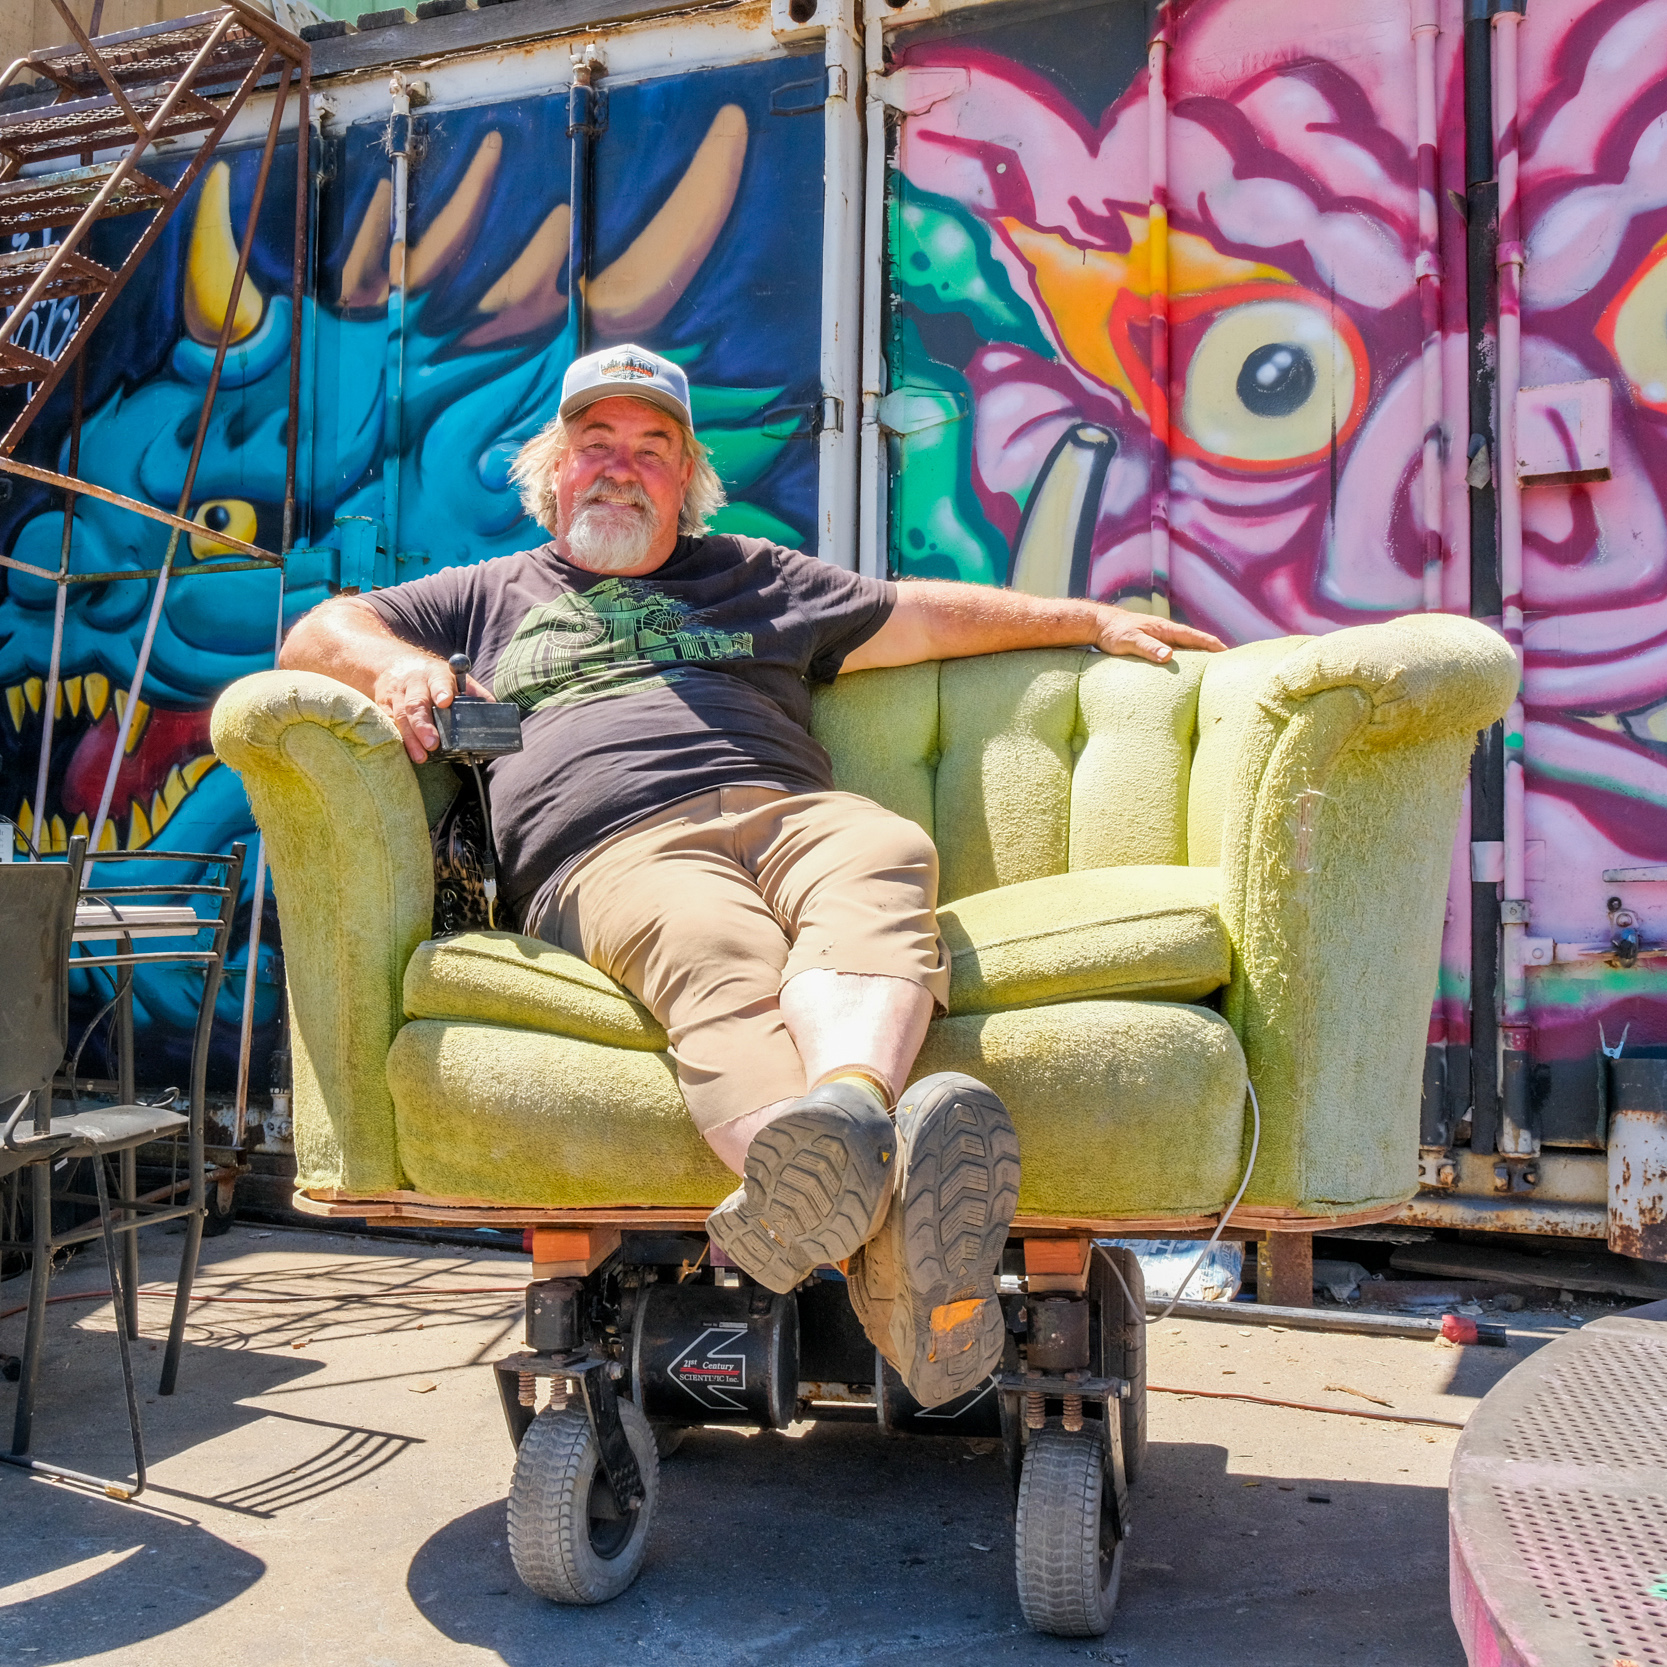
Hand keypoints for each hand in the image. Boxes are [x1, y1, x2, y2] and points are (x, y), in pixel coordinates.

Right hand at [373, 654, 492, 761]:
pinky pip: (389, 726)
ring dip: (410, 739)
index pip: (438, 681)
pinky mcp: (384, 710)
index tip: (446, 702)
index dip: (441, 690)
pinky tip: (405, 754)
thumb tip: (494, 708)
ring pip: (401, 718)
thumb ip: (472, 691)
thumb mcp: (451, 676)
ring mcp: (396, 698)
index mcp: (434, 675)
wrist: (393, 665)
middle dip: (423, 725)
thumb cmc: (430, 677)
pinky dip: (397, 740)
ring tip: (421, 756)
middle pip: (416, 703)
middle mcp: (413, 685)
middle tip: (433, 743)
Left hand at [1094, 606, 1225, 664]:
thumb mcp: (1130, 641)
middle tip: (1230, 663)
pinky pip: (1176, 651)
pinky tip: (1187, 668)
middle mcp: (1167, 632)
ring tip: (1214, 667)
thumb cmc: (1114, 633)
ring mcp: (1161, 638)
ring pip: (1186, 647)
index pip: (1196, 637)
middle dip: (1213, 650)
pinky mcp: (1153, 644)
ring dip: (1200, 655)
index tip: (1229, 653)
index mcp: (1166, 629)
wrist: (1099, 625)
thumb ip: (1148, 647)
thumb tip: (1169, 656)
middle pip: (1196, 642)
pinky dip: (1186, 658)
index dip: (1213, 645)